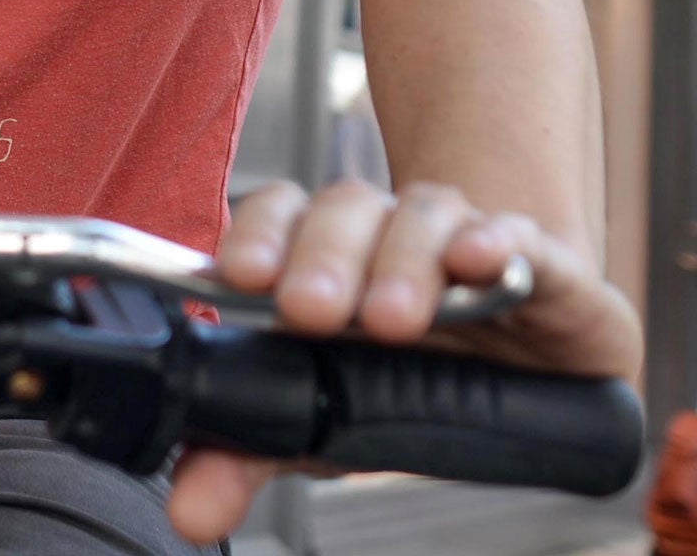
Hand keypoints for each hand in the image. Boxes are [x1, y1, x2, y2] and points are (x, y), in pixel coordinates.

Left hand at [167, 178, 643, 543]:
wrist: (530, 363)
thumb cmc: (411, 379)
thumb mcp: (322, 425)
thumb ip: (246, 455)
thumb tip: (188, 512)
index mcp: (319, 255)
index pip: (276, 217)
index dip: (255, 237)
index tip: (238, 276)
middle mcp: (380, 233)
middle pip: (342, 212)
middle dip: (321, 259)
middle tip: (311, 313)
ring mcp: (456, 239)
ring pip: (420, 218)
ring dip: (403, 262)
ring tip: (392, 320)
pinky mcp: (537, 263)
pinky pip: (517, 237)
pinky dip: (497, 241)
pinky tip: (482, 260)